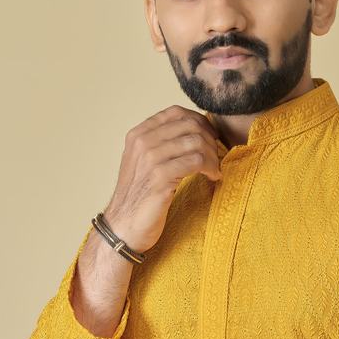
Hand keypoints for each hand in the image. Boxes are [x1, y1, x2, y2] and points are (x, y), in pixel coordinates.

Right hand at [102, 104, 222, 253]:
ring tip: (214, 170)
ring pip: (196, 142)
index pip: (176, 112)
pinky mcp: (160, 177)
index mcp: (138, 134)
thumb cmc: (139, 197)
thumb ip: (161, 144)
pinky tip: (213, 177)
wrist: (123, 226)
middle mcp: (142, 142)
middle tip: (215, 157)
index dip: (200, 122)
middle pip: (189, 125)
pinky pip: (197, 161)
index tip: (210, 138)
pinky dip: (211, 168)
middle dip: (209, 140)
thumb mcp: (144, 163)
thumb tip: (193, 131)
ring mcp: (150, 158)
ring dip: (212, 156)